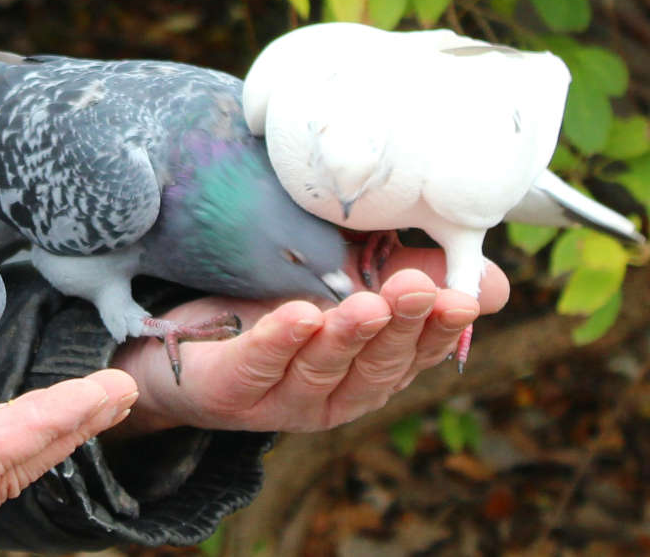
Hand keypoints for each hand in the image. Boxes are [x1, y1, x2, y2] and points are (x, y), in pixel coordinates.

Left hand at [109, 246, 508, 436]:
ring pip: (320, 369)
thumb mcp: (347, 284)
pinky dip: (279, 341)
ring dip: (347, 337)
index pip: (415, 357)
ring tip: (367, 303)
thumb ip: (412, 278)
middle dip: (399, 329)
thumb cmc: (276, 309)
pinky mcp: (231, 391)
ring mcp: (281, 400)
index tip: (459, 300)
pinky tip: (299, 316)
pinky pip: (257, 366)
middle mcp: (333, 395)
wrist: (184, 344)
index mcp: (369, 372)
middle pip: (374, 367)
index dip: (439, 332)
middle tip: (417, 290)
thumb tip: (492, 286)